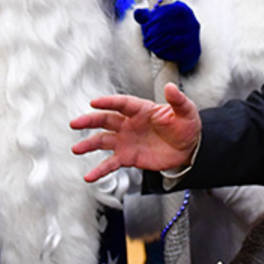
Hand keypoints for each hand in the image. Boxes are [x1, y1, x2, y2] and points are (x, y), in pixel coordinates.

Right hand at [71, 84, 201, 182]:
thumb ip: (177, 100)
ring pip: (103, 141)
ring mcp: (126, 141)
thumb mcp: (186, 111)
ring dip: (89, 145)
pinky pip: (111, 163)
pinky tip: (89, 176)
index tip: (94, 102)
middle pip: (106, 120)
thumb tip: (170, 87)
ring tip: (76, 149)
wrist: (188, 149)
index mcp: (141, 110)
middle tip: (75, 123)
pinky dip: (100, 170)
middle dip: (89, 121)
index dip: (108, 102)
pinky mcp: (128, 157)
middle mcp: (129, 124)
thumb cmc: (186, 126)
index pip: (122, 104)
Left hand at [134, 3, 200, 73]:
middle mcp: (192, 22)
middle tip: (145, 39)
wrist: (185, 48)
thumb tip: (137, 13)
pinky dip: (164, 52)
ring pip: (172, 40)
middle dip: (153, 33)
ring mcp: (194, 37)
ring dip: (157, 44)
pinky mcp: (193, 51)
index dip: (154, 18)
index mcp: (184, 10)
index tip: (145, 25)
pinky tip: (157, 52)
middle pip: (168, 26)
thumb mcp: (157, 20)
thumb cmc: (168, 30)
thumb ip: (146, 16)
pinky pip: (177, 52)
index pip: (168, 11)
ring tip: (149, 45)